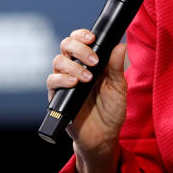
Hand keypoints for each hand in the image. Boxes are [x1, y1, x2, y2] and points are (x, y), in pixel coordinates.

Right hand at [47, 29, 127, 154]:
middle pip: (66, 45)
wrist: (103, 137)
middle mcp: (74, 68)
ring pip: (58, 61)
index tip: (92, 38)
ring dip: (73, 66)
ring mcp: (64, 81)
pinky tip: (74, 83)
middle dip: (79, 48)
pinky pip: (52, 81)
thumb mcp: (118, 87)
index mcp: (89, 62)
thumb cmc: (111, 111)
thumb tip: (120, 45)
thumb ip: (116, 66)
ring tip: (88, 78)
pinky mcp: (57, 96)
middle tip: (94, 61)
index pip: (79, 40)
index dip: (82, 35)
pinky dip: (62, 79)